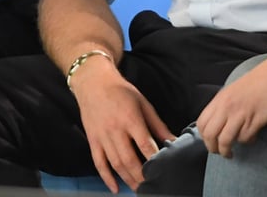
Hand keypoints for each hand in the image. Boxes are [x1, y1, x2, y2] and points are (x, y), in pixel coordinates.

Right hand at [70, 61, 172, 192]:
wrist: (93, 82)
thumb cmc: (120, 91)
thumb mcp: (143, 103)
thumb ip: (157, 124)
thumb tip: (173, 140)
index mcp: (131, 118)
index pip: (145, 144)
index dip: (155, 160)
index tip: (164, 170)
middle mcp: (115, 129)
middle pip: (129, 159)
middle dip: (142, 176)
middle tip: (152, 186)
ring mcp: (102, 136)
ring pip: (115, 164)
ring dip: (128, 180)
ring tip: (139, 189)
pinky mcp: (93, 140)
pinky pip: (99, 162)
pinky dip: (106, 178)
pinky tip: (115, 188)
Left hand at [197, 51, 266, 157]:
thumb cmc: (258, 82)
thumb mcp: (234, 91)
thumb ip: (225, 105)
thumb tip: (219, 122)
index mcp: (220, 99)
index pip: (202, 122)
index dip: (204, 136)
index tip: (210, 142)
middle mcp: (227, 107)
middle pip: (210, 134)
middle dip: (213, 148)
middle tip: (219, 152)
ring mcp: (240, 113)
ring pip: (225, 140)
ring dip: (226, 151)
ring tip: (231, 153)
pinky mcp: (255, 120)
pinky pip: (245, 138)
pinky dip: (247, 141)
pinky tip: (252, 136)